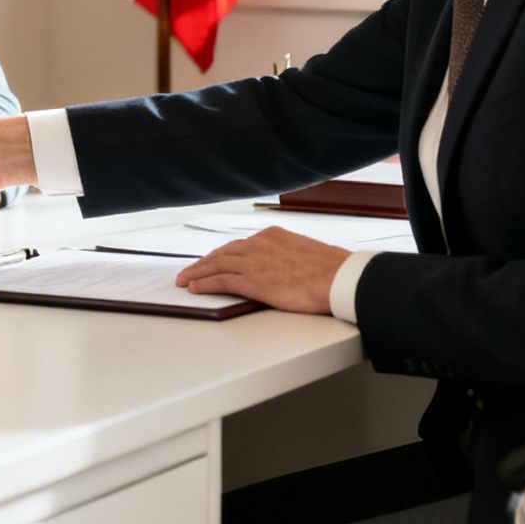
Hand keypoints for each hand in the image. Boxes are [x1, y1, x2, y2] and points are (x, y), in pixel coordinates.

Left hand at [173, 227, 350, 313]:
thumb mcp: (306, 253)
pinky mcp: (253, 281)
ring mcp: (254, 262)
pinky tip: (194, 288)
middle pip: (223, 253)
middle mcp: (259, 244)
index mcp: (273, 235)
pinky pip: (221, 281)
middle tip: (189, 270)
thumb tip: (285, 267)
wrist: (340, 278)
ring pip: (216, 265)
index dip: (222, 254)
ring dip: (197, 273)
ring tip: (184, 280)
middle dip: (204, 263)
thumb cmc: (332, 270)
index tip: (212, 260)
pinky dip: (204, 284)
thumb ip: (288, 257)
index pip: (239, 245)